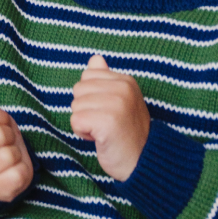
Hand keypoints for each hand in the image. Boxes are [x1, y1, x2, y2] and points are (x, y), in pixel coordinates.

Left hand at [70, 55, 150, 179]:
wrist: (142, 159)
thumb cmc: (127, 132)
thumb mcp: (120, 100)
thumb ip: (106, 79)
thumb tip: (94, 59)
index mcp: (125, 81)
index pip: (87, 75)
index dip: (90, 96)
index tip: (106, 111)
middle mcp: (122, 89)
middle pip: (78, 90)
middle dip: (85, 109)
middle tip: (104, 123)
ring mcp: (116, 104)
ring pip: (75, 106)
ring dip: (84, 122)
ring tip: (103, 130)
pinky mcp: (107, 122)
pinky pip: (75, 121)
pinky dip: (82, 133)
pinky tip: (99, 138)